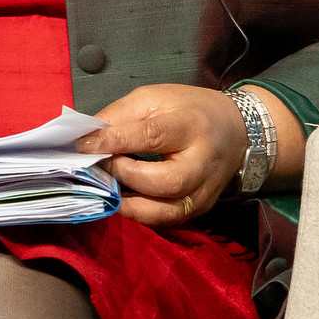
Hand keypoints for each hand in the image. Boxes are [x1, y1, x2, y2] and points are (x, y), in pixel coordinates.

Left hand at [83, 83, 277, 230]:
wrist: (236, 131)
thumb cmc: (189, 110)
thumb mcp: (154, 98)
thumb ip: (119, 116)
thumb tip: (85, 138)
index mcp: (192, 126)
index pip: (151, 137)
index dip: (113, 142)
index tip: (82, 146)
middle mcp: (202, 162)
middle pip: (163, 181)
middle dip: (124, 175)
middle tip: (101, 165)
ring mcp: (204, 191)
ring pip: (164, 210)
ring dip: (128, 203)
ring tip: (109, 187)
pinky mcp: (199, 208)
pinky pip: (165, 220)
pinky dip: (140, 214)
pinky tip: (124, 200)